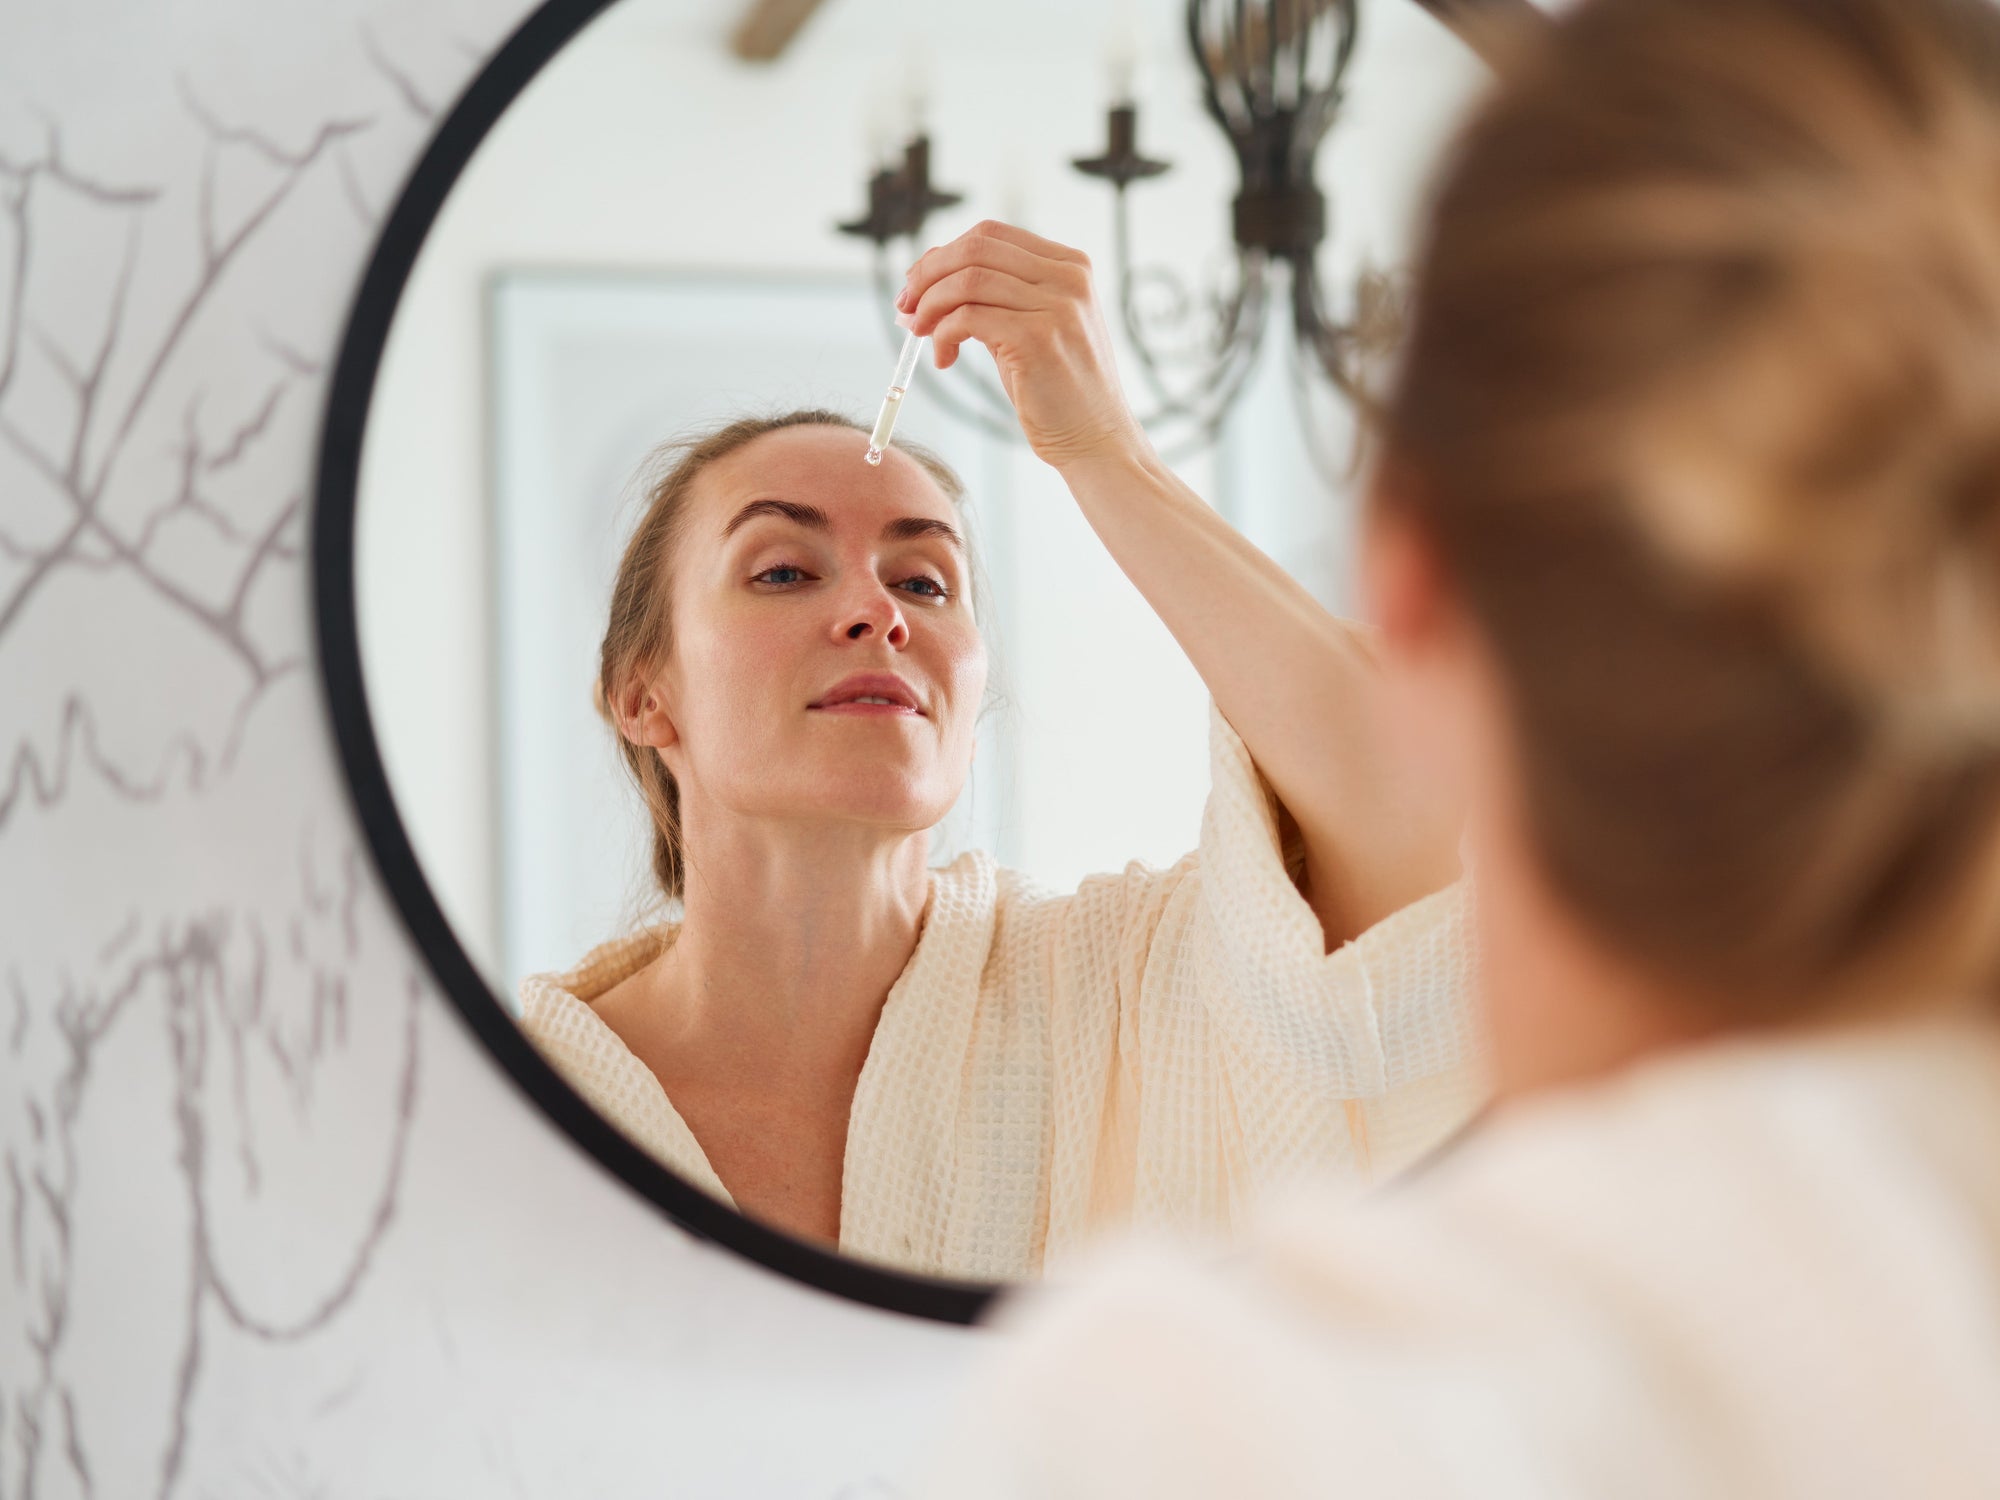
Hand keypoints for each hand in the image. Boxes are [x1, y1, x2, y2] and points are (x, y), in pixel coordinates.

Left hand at [899, 220, 1149, 472]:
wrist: (1096, 439)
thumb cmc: (1058, 388)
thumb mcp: (1034, 325)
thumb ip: (997, 295)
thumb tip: (929, 274)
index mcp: (1070, 265)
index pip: (990, 235)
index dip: (943, 255)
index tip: (916, 286)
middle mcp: (1068, 278)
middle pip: (975, 248)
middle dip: (928, 275)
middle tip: (906, 307)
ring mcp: (1057, 306)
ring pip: (967, 281)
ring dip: (930, 306)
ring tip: (921, 334)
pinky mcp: (1038, 338)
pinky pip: (968, 318)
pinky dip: (943, 334)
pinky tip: (944, 358)